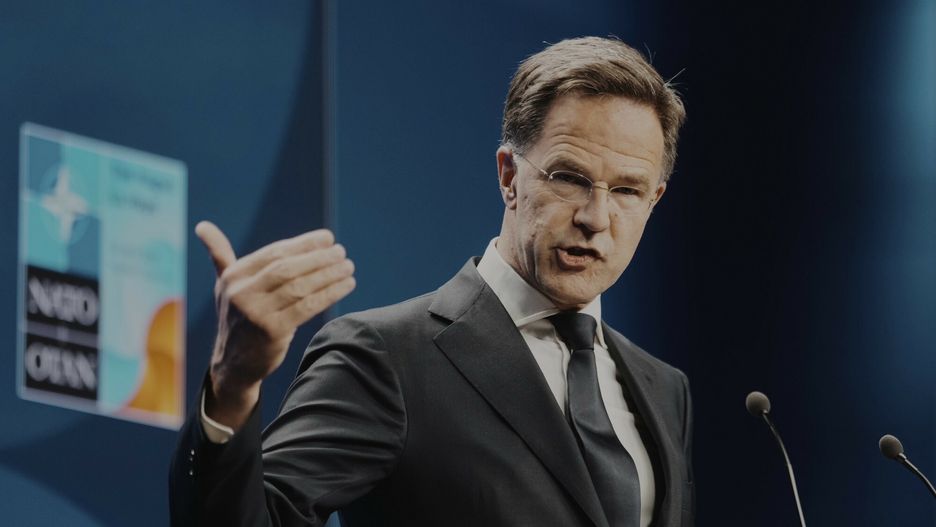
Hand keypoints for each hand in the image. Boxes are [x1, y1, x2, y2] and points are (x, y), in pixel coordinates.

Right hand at [196, 221, 355, 429]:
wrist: (234, 363)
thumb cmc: (236, 317)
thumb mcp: (225, 286)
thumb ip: (220, 255)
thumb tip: (202, 226)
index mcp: (234, 276)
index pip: (275, 252)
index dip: (304, 243)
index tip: (328, 238)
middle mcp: (242, 293)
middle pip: (288, 268)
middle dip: (318, 258)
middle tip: (341, 252)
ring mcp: (256, 313)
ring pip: (300, 287)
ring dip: (328, 275)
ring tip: (348, 267)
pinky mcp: (272, 331)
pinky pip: (307, 307)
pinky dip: (329, 294)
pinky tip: (345, 286)